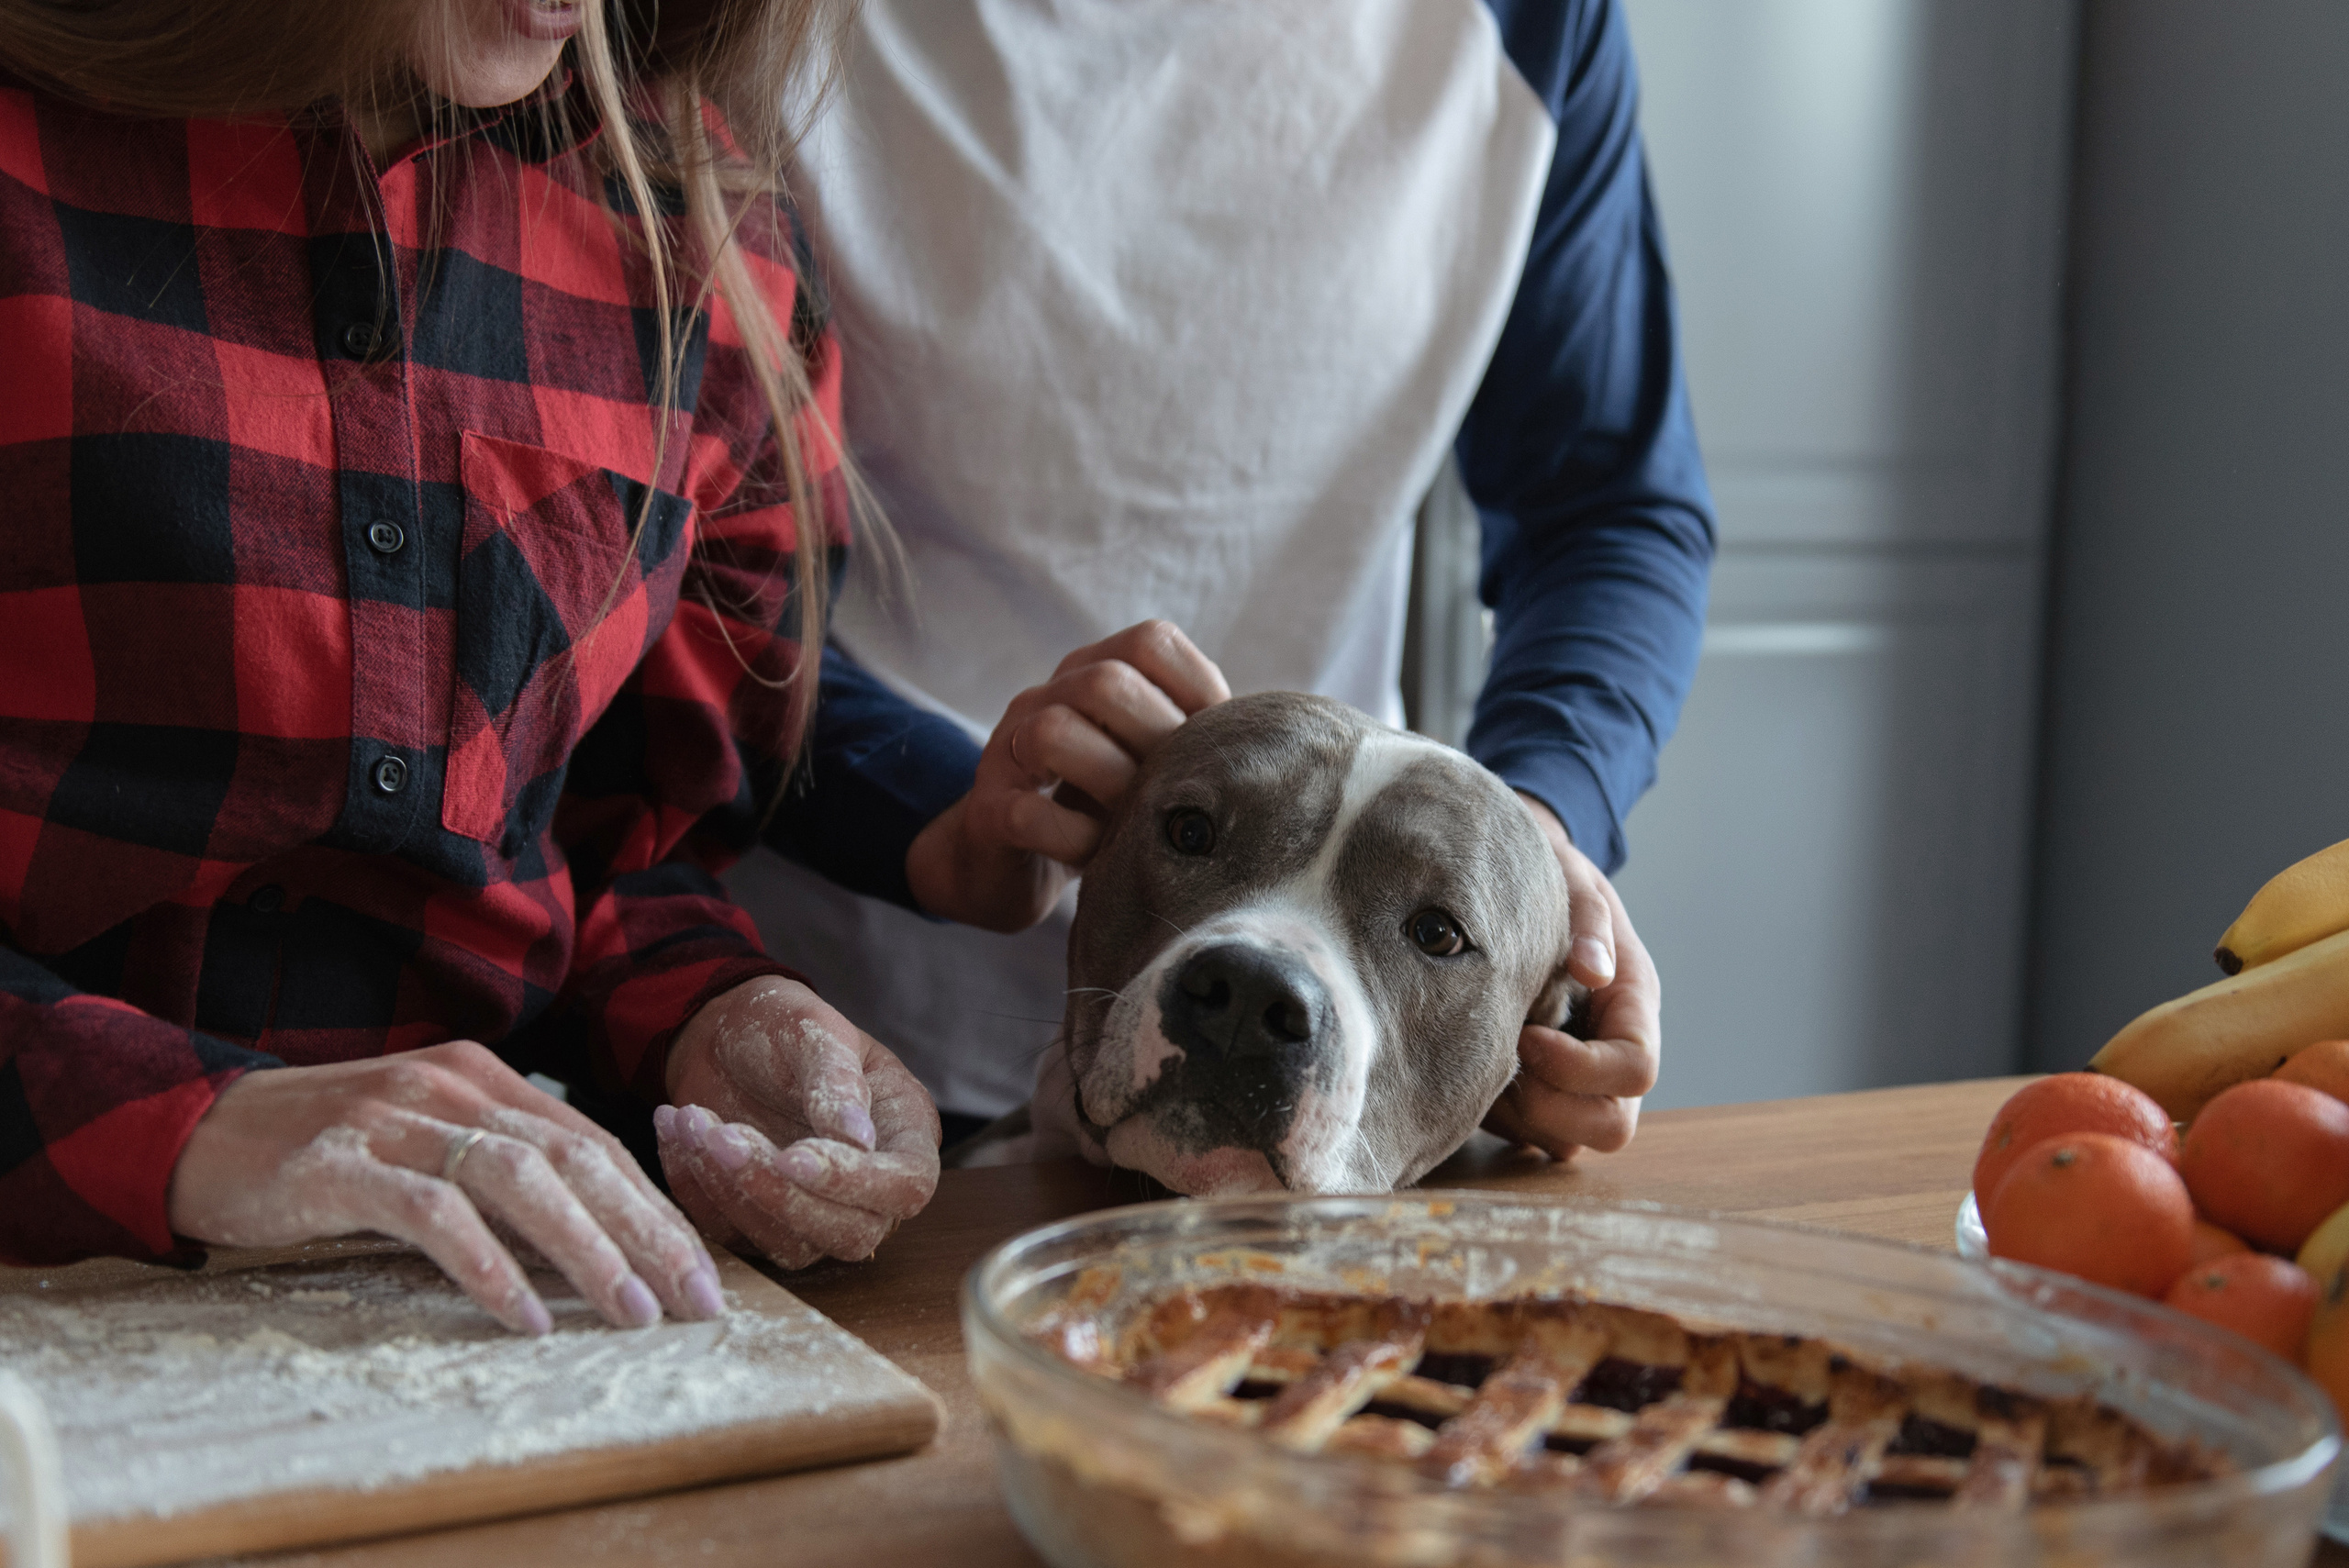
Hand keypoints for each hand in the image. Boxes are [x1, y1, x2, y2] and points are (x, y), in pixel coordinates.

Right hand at [166, 1040, 724, 1334]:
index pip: (591, 1143)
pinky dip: (488, 1267)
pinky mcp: (342, 1165)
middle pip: (575, 1158)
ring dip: (587, 1250)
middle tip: (695, 1298)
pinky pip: (435, 1215)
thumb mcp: (427, 1143)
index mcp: (483, 1077)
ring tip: (633, 1310)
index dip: (653, 1206)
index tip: (701, 1267)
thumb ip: (500, 1170)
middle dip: (646, 1231)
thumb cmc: (327, 1151)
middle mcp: (452, 1088)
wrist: (198, 1132)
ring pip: (520, 1180)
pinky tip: (525, 1314)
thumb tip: (593, 1238)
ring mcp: (397, 1121)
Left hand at [657, 976, 940, 1268]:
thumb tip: (859, 1138)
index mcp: (904, 1131)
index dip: (855, 1183)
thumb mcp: (814, 1033)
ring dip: (731, 1192)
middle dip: (780, 1193)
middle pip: (851, 1233)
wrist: (724, 1033)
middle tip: (723, 1137)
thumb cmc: (783, 1024)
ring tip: (692, 1122)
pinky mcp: (762, 1223)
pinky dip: (696, 1191)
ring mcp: (817, 1211)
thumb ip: (837, 1083)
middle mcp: (871, 1185)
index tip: (793, 1155)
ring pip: (791, 1246)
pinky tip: (676, 1133)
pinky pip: (733, 1237)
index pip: (907, 1184)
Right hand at [906, 619, 1229, 931]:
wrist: (1003, 865)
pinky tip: (1096, 855)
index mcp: (1089, 673)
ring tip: (1132, 823)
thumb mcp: (1145, 762)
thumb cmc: (1094, 808)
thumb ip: (1190, 738)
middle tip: (1175, 791)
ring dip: (1111, 784)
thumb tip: (1267, 742)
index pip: (1150, 642)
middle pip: (1104, 682)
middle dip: (1155, 741)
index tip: (1214, 743)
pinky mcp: (986, 812)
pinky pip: (1026, 812)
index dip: (1197, 688)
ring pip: (1053, 732)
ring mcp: (1005, 752)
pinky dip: (1075, 839)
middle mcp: (1042, 698)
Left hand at [1482, 794, 1660, 1157]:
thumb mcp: (1574, 885)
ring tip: (1484, 1060)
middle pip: (1611, 1125)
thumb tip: (1595, 969)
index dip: (1579, 1067)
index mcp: (1634, 1005)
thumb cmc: (1554, 883)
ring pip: (1568, 1140)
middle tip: (1505, 1058)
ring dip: (1521, 1115)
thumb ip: (1588, 922)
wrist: (1525, 887)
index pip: (1635, 1069)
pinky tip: (1472, 1067)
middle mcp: (1614, 1051)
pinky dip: (1500, 1116)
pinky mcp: (1543, 1091)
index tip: (1527, 1035)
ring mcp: (1581, 1079)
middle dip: (1551, 1105)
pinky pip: (1531, 1135)